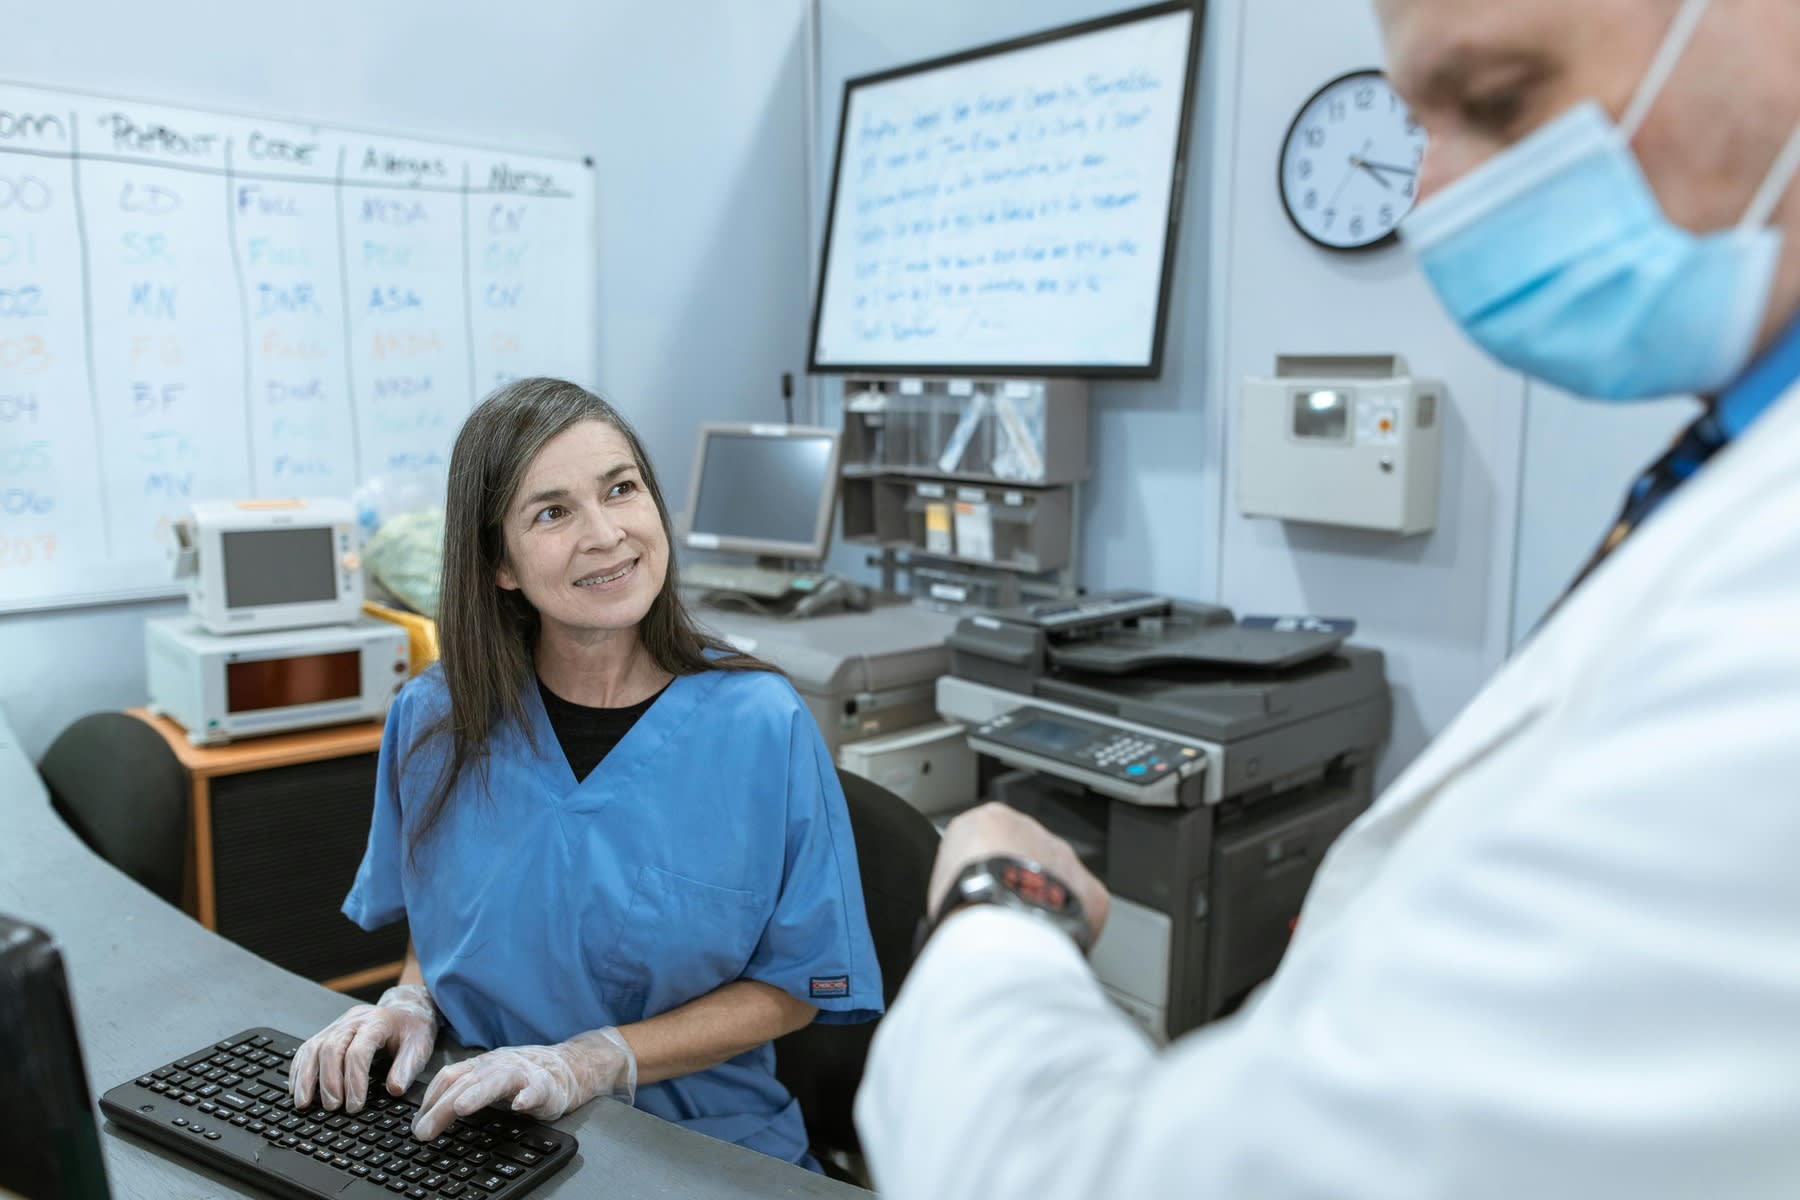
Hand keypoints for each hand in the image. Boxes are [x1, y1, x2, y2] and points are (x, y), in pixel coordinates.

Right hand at [291, 983, 436, 1113]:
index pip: (359, 1051)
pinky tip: (297, 1089)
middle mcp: (354, 1020)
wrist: (406, 1008)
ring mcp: (338, 1024)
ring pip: (313, 1047)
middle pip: (331, 1048)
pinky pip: (306, 1048)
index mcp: (378, 1022)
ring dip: (305, 1078)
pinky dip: (299, 1069)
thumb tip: (394, 1090)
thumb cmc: (412, 1029)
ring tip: (304, 1104)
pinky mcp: (328, 1031)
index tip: (355, 1105)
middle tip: (333, 1107)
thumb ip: (407, 1068)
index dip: (355, 1080)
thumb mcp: (420, 1046)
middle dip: (329, 1081)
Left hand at [411, 1027, 636, 1141]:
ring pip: (497, 1080)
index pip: (449, 1077)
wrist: (569, 1066)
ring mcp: (523, 1073)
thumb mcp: (489, 1079)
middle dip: (442, 1106)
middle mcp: (499, 1065)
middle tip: (423, 1131)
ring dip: (478, 1093)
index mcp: (482, 1065)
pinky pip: (537, 1089)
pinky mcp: (546, 1085)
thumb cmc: (524, 1078)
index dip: (429, 1099)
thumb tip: (427, 1116)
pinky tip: (520, 1105)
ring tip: (460, 1108)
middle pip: (466, 1081)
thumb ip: (464, 1090)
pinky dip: (527, 1096)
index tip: (415, 1124)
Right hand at [927, 802, 1109, 946]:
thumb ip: (957, 871)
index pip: (988, 837)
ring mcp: (1063, 858)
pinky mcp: (1089, 889)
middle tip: (1001, 913)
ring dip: (1044, 898)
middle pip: (1026, 854)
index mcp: (989, 820)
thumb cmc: (966, 903)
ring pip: (1057, 876)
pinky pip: (1083, 904)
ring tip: (1024, 931)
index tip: (978, 890)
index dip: (984, 867)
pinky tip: (1050, 938)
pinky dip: (1072, 921)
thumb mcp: (939, 875)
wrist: (1003, 925)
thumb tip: (959, 890)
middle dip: (1018, 881)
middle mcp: (1031, 831)